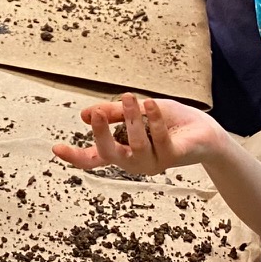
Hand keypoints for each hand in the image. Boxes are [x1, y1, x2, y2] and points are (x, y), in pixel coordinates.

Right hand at [52, 94, 225, 175]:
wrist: (204, 129)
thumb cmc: (171, 121)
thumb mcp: (137, 111)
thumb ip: (113, 114)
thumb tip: (85, 115)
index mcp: (123, 150)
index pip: (95, 158)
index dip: (75, 156)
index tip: (56, 148)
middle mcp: (135, 162)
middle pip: (109, 155)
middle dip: (101, 135)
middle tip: (96, 114)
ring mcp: (153, 163)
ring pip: (134, 146)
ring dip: (131, 119)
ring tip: (129, 98)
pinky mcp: (172, 157)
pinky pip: (159, 139)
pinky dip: (152, 119)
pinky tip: (150, 103)